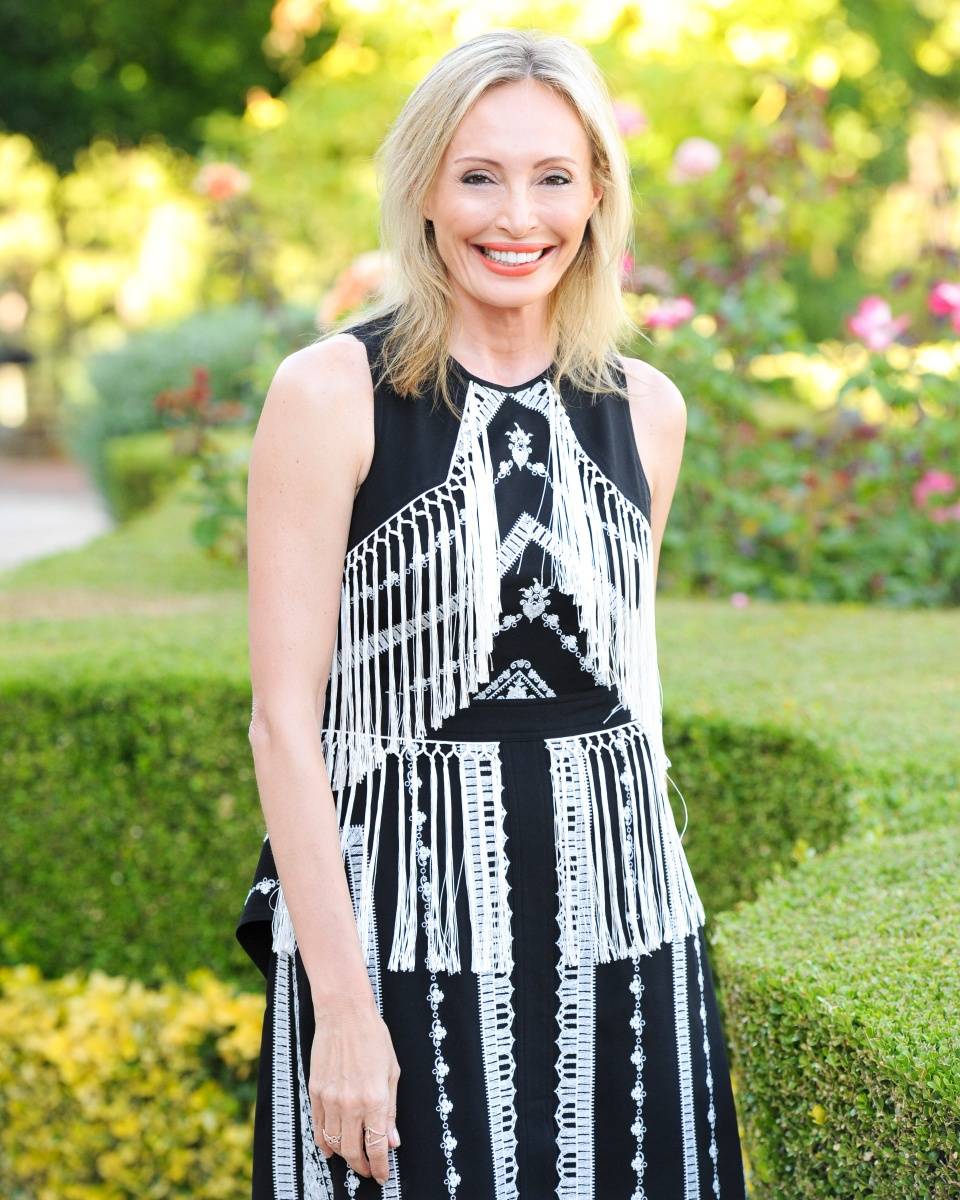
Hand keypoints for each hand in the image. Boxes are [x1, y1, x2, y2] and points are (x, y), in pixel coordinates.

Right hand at [308, 995, 401, 1185]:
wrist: (344, 1014)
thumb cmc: (373, 1038)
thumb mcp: (392, 1072)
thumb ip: (391, 1110)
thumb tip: (393, 1140)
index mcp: (375, 1098)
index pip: (377, 1145)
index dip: (380, 1166)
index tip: (382, 1175)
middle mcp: (351, 1103)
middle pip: (352, 1150)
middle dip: (361, 1166)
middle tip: (367, 1169)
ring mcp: (330, 1099)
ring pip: (334, 1143)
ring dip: (343, 1155)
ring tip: (352, 1157)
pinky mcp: (315, 1092)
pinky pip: (318, 1127)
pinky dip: (324, 1142)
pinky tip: (330, 1147)